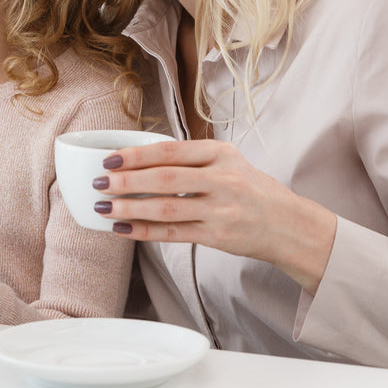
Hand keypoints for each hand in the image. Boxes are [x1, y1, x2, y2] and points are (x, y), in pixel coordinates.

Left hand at [97, 139, 336, 293]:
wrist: (287, 224)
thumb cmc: (251, 189)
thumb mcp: (228, 161)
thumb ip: (191, 158)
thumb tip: (139, 158)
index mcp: (221, 153)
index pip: (171, 151)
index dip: (137, 155)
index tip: (110, 158)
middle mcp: (222, 179)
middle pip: (165, 179)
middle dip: (127, 181)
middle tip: (100, 182)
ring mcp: (221, 210)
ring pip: (166, 209)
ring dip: (130, 209)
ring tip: (104, 208)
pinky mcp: (218, 236)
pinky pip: (174, 234)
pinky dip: (145, 232)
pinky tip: (124, 230)